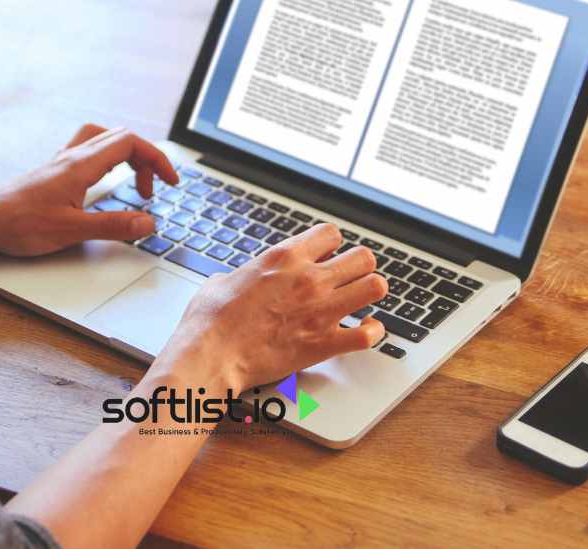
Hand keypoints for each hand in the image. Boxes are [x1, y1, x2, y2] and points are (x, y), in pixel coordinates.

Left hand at [0, 124, 177, 256]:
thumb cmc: (18, 224)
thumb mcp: (72, 230)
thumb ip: (114, 226)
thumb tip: (147, 222)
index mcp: (81, 164)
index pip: (131, 143)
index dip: (157, 159)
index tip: (170, 181)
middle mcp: (72, 157)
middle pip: (121, 138)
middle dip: (146, 159)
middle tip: (154, 188)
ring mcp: (62, 162)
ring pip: (104, 140)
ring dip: (127, 156)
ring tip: (134, 184)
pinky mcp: (53, 172)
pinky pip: (88, 152)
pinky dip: (107, 161)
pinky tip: (104, 184)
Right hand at [153, 224, 388, 393]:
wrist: (211, 354)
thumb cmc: (211, 320)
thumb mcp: (222, 279)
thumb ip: (245, 274)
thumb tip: (242, 280)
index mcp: (285, 257)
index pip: (331, 233)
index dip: (332, 245)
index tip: (327, 256)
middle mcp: (309, 279)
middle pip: (363, 257)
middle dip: (358, 266)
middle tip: (348, 278)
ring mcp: (321, 310)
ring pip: (375, 286)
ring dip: (370, 292)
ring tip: (360, 300)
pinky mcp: (325, 343)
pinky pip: (369, 334)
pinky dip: (372, 332)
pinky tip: (365, 330)